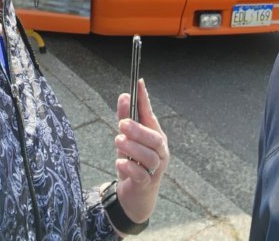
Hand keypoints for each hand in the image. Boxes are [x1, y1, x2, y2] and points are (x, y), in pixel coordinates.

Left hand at [112, 78, 168, 224]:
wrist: (135, 196)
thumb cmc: (133, 162)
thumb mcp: (126, 139)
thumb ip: (125, 118)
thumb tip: (124, 95)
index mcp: (155, 136)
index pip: (150, 115)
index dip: (145, 99)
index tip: (138, 82)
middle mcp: (159, 151)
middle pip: (155, 138)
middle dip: (138, 130)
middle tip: (121, 125)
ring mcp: (156, 168)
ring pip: (150, 156)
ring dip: (133, 147)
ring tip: (118, 141)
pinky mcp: (147, 184)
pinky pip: (142, 175)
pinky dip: (130, 168)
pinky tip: (120, 163)